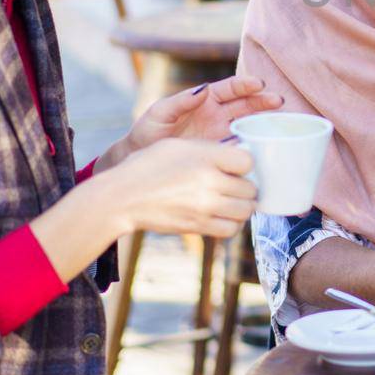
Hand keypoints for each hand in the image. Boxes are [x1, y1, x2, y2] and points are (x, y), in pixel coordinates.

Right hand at [104, 138, 257, 238]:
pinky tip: (223, 216)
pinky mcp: (198, 226)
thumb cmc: (148, 166)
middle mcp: (209, 182)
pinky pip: (231, 229)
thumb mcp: (178, 145)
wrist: (123, 197)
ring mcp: (205, 206)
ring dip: (242, 206)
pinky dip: (232, 224)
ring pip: (246, 210)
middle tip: (234, 185)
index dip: (244, 164)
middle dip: (245, 186)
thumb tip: (237, 156)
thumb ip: (210, 150)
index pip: (248, 162)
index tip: (235, 166)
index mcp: (205, 157)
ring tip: (232, 201)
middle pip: (250, 188)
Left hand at [123, 75, 282, 153]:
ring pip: (249, 124)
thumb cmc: (147, 133)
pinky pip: (243, 147)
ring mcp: (222, 134)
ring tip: (282, 120)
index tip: (259, 84)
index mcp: (205, 100)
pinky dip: (257, 145)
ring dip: (265, 121)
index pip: (230, 89)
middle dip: (263, 101)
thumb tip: (202, 88)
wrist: (141, 161)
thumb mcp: (159, 113)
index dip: (245, 85)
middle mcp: (217, 115)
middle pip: (246, 104)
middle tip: (278, 101)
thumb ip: (180, 101)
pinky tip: (269, 146)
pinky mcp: (222, 154)